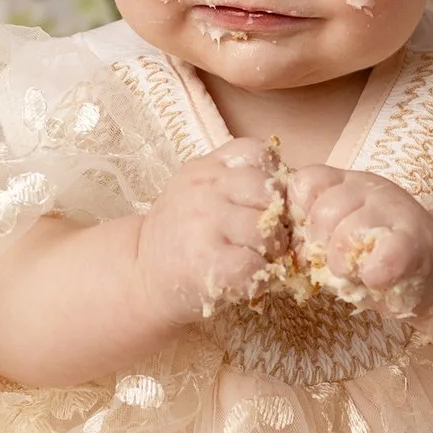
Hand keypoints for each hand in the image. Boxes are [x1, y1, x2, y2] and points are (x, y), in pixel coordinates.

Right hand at [129, 142, 284, 328]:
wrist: (139, 273)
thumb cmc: (183, 234)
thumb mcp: (200, 191)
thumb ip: (237, 183)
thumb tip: (293, 194)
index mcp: (208, 168)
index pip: (259, 153)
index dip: (273, 178)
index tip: (264, 203)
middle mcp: (204, 189)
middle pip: (269, 192)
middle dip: (279, 218)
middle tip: (268, 238)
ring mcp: (204, 225)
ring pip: (266, 230)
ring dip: (271, 251)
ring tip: (257, 260)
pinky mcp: (207, 264)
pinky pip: (255, 265)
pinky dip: (260, 276)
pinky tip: (247, 279)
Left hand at [280, 165, 432, 322]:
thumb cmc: (375, 255)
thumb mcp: (338, 234)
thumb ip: (311, 233)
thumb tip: (283, 247)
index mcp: (344, 184)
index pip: (306, 182)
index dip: (299, 214)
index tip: (310, 238)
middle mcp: (369, 189)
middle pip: (323, 212)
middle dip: (321, 247)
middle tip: (336, 263)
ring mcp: (395, 211)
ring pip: (348, 233)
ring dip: (345, 264)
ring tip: (357, 273)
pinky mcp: (416, 243)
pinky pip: (385, 255)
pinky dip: (373, 273)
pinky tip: (375, 279)